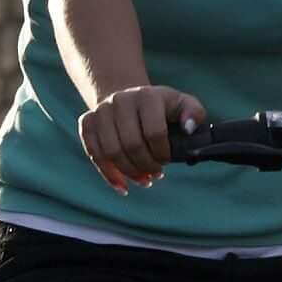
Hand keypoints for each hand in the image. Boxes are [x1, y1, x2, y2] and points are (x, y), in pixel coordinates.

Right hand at [77, 84, 206, 192]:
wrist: (128, 97)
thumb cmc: (160, 107)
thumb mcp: (182, 103)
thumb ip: (194, 113)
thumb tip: (189, 128)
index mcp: (147, 96)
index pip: (154, 132)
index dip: (162, 153)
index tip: (167, 161)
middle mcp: (120, 100)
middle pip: (130, 144)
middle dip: (146, 166)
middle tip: (156, 174)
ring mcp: (101, 111)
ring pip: (110, 151)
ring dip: (128, 172)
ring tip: (143, 180)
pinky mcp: (87, 122)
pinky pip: (93, 152)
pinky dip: (107, 173)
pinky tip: (122, 186)